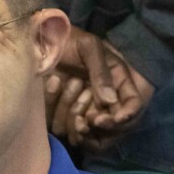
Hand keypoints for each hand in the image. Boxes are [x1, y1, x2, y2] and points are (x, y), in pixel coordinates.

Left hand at [49, 26, 152, 148]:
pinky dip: (54, 105)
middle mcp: (101, 104)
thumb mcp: (90, 48)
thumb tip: (109, 101)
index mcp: (117, 85)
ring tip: (70, 82)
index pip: (133, 107)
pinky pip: (58, 126)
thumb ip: (101, 72)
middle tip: (89, 116)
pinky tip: (53, 82)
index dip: (127, 116)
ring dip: (73, 111)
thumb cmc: (70, 41)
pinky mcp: (58, 116)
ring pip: (81, 133)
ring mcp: (80, 112)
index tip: (113, 118)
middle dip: (98, 125)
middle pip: (109, 130)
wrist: (41, 42)